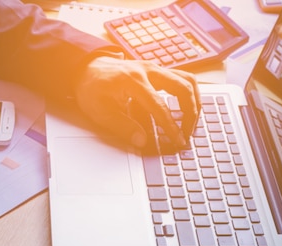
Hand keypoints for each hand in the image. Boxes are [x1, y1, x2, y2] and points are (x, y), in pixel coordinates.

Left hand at [74, 56, 199, 149]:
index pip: (159, 106)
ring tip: (191, 123)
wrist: (87, 67)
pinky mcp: (157, 70)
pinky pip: (181, 78)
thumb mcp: (100, 111)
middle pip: (183, 87)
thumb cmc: (91, 88)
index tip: (178, 141)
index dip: (171, 126)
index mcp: (132, 81)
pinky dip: (188, 94)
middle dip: (190, 113)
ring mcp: (155, 68)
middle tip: (188, 133)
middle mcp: (148, 70)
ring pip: (187, 80)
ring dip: (194, 102)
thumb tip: (142, 141)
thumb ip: (122, 126)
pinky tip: (185, 110)